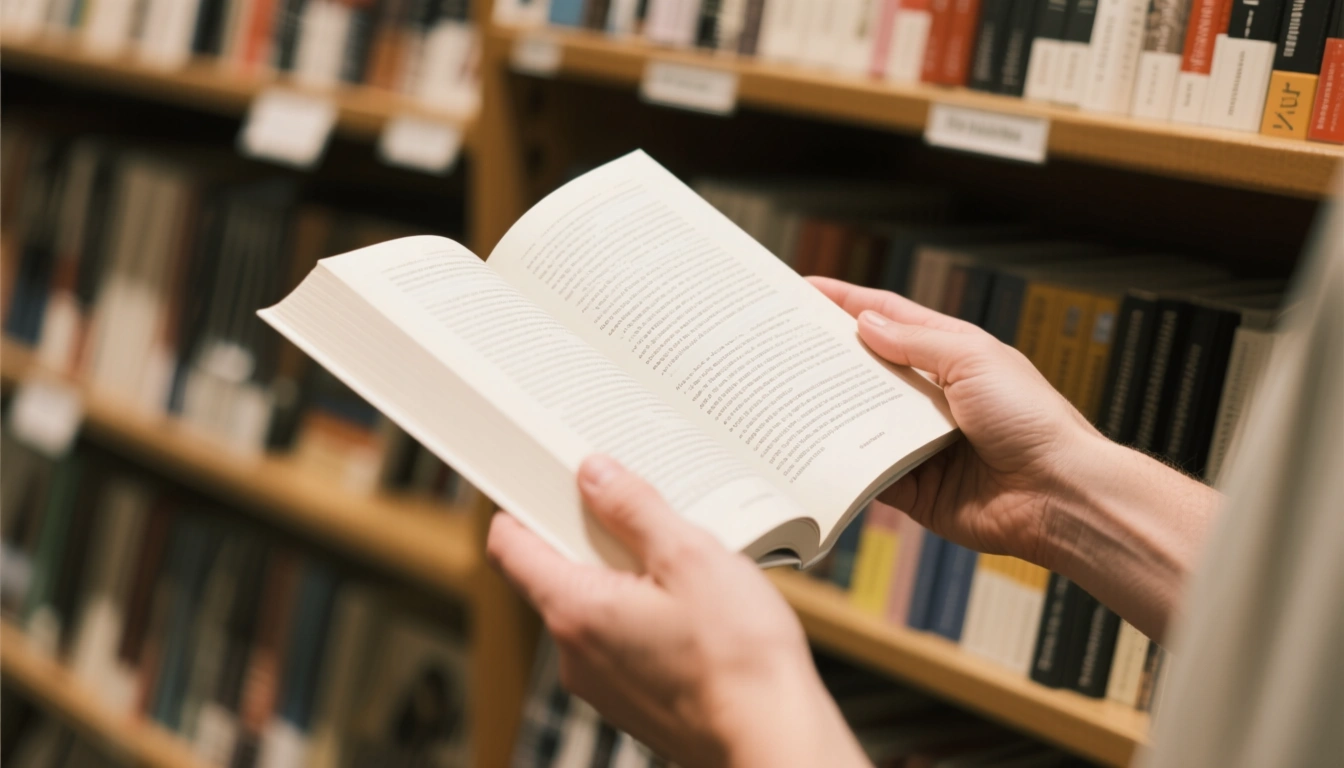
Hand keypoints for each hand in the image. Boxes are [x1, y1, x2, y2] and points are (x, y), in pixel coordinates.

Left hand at [487, 456, 867, 767]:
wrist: (774, 740)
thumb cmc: (739, 657)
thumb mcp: (690, 557)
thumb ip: (635, 509)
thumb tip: (594, 473)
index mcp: (575, 610)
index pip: (510, 547)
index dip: (521, 505)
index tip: (547, 480)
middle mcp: (575, 653)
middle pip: (555, 573)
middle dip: (593, 536)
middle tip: (640, 510)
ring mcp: (602, 684)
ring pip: (594, 607)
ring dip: (627, 576)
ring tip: (682, 563)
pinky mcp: (632, 701)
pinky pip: (620, 640)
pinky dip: (644, 614)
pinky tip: (694, 608)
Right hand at [809, 277, 1103, 567]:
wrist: (1059, 494)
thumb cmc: (1032, 419)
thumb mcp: (972, 359)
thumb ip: (915, 342)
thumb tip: (863, 323)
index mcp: (951, 355)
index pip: (889, 318)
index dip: (846, 302)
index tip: (802, 289)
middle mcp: (932, 396)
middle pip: (866, 370)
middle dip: (826, 358)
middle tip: (777, 346)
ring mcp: (920, 443)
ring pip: (859, 421)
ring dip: (828, 412)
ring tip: (782, 396)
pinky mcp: (914, 488)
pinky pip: (868, 474)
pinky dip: (843, 465)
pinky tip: (812, 452)